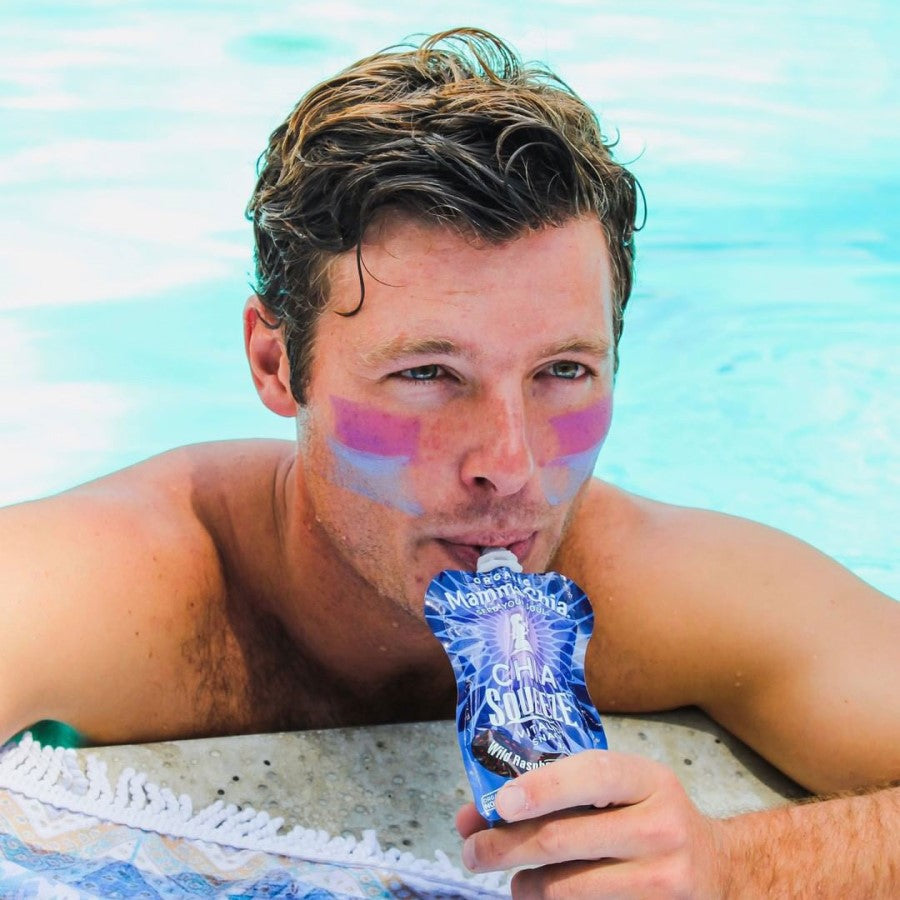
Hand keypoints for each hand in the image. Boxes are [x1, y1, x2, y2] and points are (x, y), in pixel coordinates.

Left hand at [457, 750, 725, 897]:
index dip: (542, 786)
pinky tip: (540, 895)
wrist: (719, 870)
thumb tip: (474, 815)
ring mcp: (664, 881)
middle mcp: (662, 828)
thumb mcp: (623, 791)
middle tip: (473, 850)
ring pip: (566, 888)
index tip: (501, 802)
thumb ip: (558, 791)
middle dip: (506, 846)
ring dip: (525, 885)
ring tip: (513, 879)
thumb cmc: (650, 819)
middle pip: (564, 839)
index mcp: (650, 781)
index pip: (592, 774)